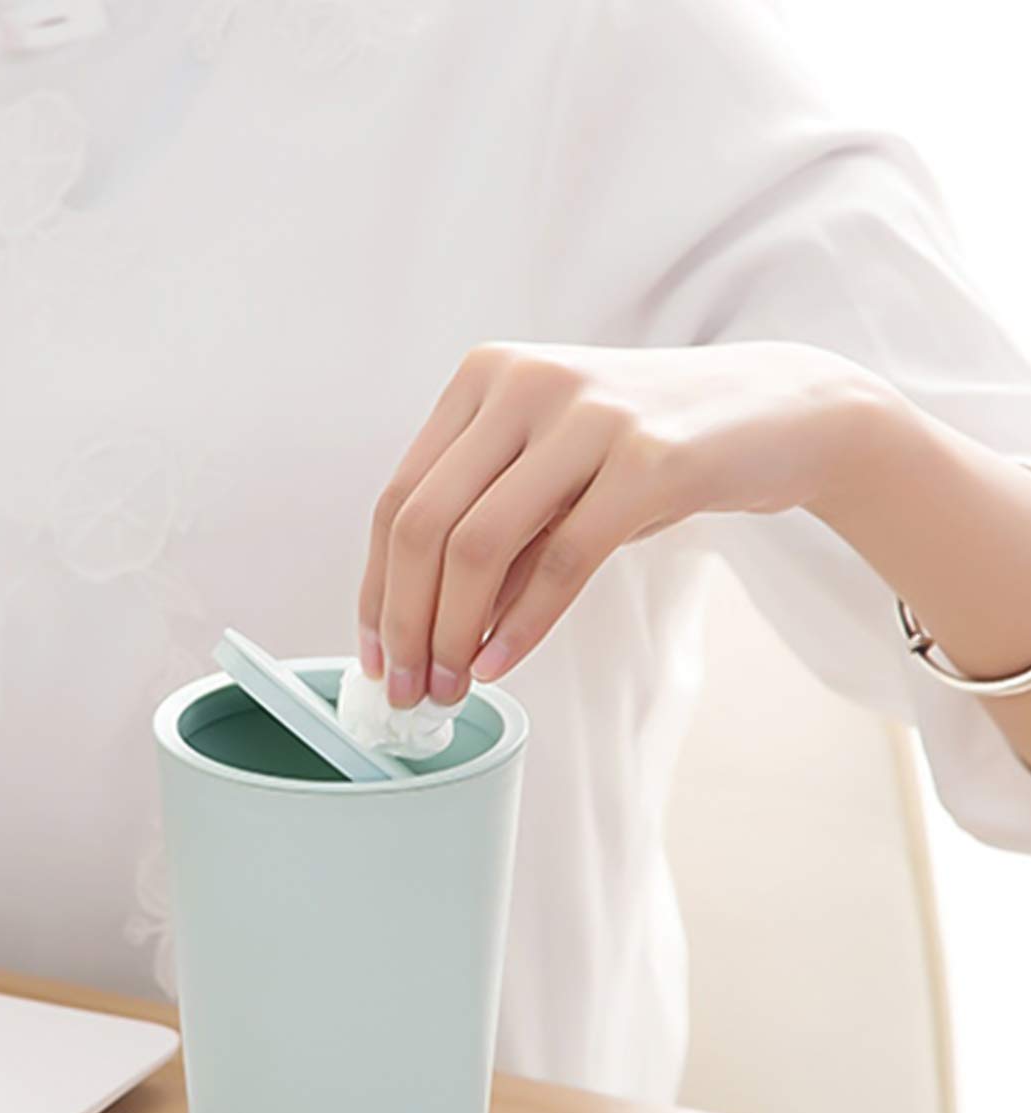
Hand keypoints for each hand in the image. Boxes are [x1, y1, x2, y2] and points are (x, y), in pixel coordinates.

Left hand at [357, 341, 886, 703]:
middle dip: (405, 621)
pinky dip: (521, 625)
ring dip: (454, 632)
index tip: (376, 656)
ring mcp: (585, 413)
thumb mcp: (552, 482)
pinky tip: (500, 665)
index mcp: (484, 379)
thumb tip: (421, 637)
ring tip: (452, 687)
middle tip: (408, 689)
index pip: (398, 498)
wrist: (779, 413)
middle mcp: (524, 383)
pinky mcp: (648, 457)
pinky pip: (561, 559)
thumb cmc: (648, 454)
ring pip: (478, 544)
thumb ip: (491, 540)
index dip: (375, 588)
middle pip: (422, 524)